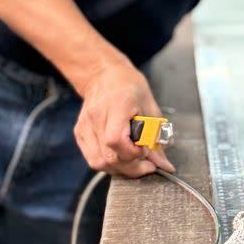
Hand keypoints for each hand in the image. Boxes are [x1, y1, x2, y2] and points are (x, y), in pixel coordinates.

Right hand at [74, 58, 175, 177]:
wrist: (104, 75)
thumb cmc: (129, 86)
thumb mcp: (150, 107)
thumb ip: (155, 137)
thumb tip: (164, 165)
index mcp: (116, 105)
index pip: (116, 140)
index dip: (134, 153)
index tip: (146, 151)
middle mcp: (97, 117)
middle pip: (108, 157)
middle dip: (131, 168)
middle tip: (147, 165)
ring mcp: (85, 126)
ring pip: (99, 162)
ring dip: (119, 169)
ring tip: (134, 161)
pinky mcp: (79, 132)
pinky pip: (92, 158)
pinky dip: (108, 164)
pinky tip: (120, 156)